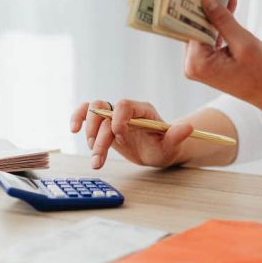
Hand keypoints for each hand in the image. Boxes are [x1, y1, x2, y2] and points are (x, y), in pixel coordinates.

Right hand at [70, 99, 193, 169]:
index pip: (125, 105)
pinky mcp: (104, 124)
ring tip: (95, 157)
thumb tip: (188, 128)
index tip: (119, 136)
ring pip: (94, 112)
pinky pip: (87, 114)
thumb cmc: (165, 147)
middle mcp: (126, 110)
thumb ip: (176, 136)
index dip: (118, 118)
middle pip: (105, 110)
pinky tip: (73, 129)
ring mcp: (114, 116)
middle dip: (100, 135)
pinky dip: (78, 118)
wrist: (156, 151)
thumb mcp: (172, 145)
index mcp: (142, 110)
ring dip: (89, 134)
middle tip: (99, 156)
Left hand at [184, 0, 261, 108]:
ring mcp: (199, 65)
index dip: (195, 6)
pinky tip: (229, 8)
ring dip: (214, 15)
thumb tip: (206, 0)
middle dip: (206, 8)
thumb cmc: (261, 72)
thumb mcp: (243, 42)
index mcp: (197, 63)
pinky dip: (219, 26)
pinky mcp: (206, 63)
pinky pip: (209, 38)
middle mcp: (192, 65)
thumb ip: (224, 21)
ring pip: (202, 31)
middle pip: (194, 29)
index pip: (189, 27)